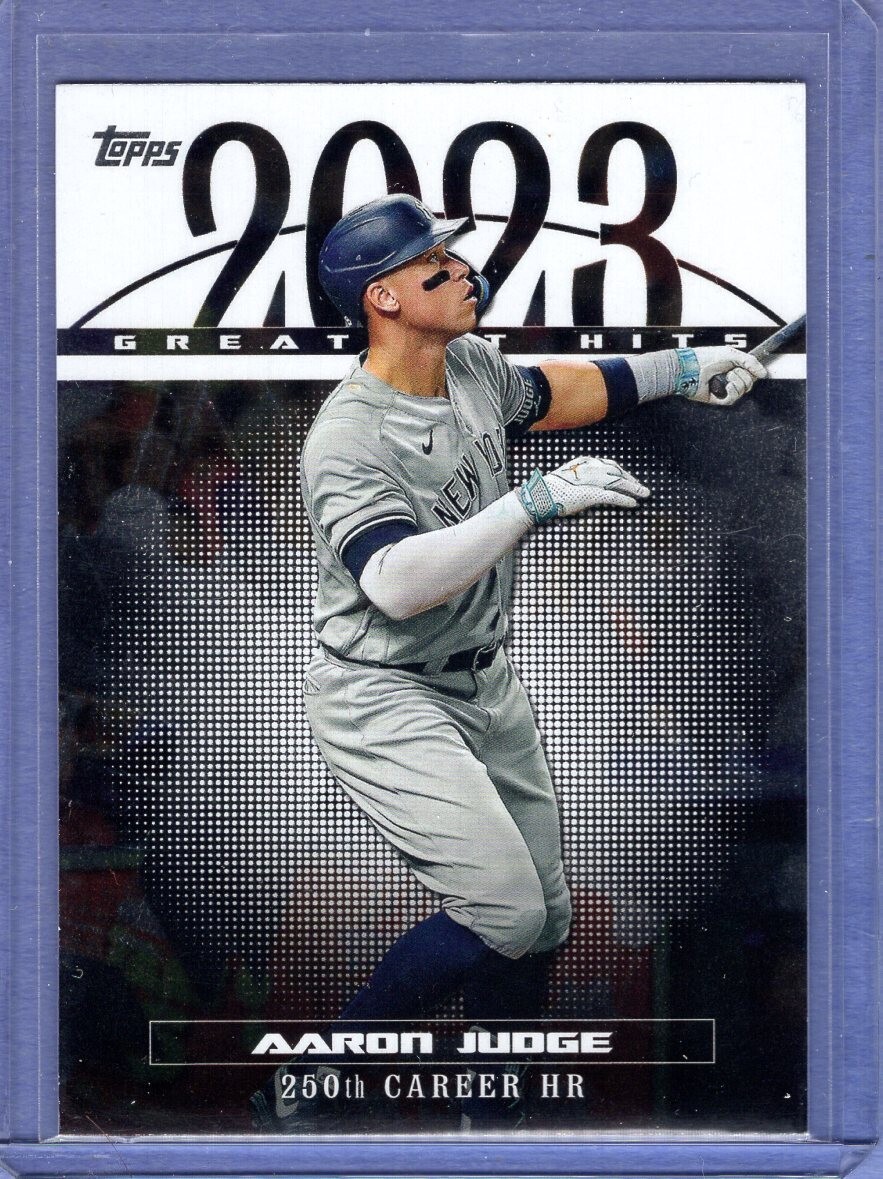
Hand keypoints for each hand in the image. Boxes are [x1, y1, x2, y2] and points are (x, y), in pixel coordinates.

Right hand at [519, 456, 649, 523]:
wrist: (538, 498)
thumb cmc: (548, 490)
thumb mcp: (566, 477)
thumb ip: (579, 477)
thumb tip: (588, 484)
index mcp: (583, 462)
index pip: (608, 465)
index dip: (622, 472)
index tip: (630, 479)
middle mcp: (589, 468)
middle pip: (616, 471)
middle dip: (631, 479)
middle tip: (641, 488)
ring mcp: (590, 481)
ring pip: (618, 482)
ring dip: (633, 488)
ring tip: (644, 494)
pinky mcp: (590, 494)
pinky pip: (612, 496)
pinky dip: (625, 500)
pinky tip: (633, 504)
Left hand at [684, 346, 766, 405]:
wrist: (691, 368)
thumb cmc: (706, 358)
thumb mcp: (732, 354)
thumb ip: (750, 362)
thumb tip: (764, 373)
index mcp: (732, 367)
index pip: (751, 372)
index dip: (753, 371)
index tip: (749, 367)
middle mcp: (729, 378)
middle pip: (749, 382)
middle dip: (744, 375)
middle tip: (732, 370)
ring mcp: (723, 389)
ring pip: (743, 391)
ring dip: (738, 382)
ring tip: (727, 376)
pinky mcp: (717, 398)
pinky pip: (732, 399)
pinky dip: (732, 392)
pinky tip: (727, 386)